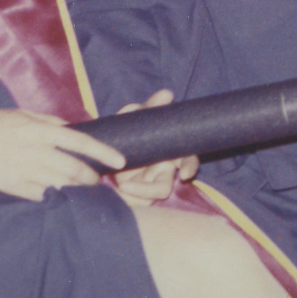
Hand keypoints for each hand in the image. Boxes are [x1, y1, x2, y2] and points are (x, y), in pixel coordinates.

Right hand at [0, 108, 123, 201]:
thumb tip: (73, 128)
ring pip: (60, 185)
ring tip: (87, 191)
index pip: (81, 142)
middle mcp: (35, 151)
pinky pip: (40, 196)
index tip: (120, 160)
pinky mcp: (11, 187)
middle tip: (100, 181)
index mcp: (39, 130)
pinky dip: (54, 198)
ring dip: (77, 190)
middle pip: (74, 169)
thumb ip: (48, 122)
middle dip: (92, 178)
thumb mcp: (21, 114)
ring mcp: (23, 171)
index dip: (103, 152)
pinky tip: (62, 199)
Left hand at [107, 90, 196, 206]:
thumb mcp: (138, 115)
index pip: (188, 160)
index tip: (185, 175)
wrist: (106, 144)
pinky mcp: (133, 194)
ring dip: (130, 195)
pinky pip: (134, 203)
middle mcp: (161, 170)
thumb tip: (167, 94)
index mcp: (169, 151)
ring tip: (116, 184)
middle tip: (126, 186)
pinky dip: (124, 199)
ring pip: (146, 199)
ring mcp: (146, 183)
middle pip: (165, 187)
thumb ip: (151, 107)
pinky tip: (114, 190)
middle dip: (148, 191)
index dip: (190, 167)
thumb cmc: (130, 127)